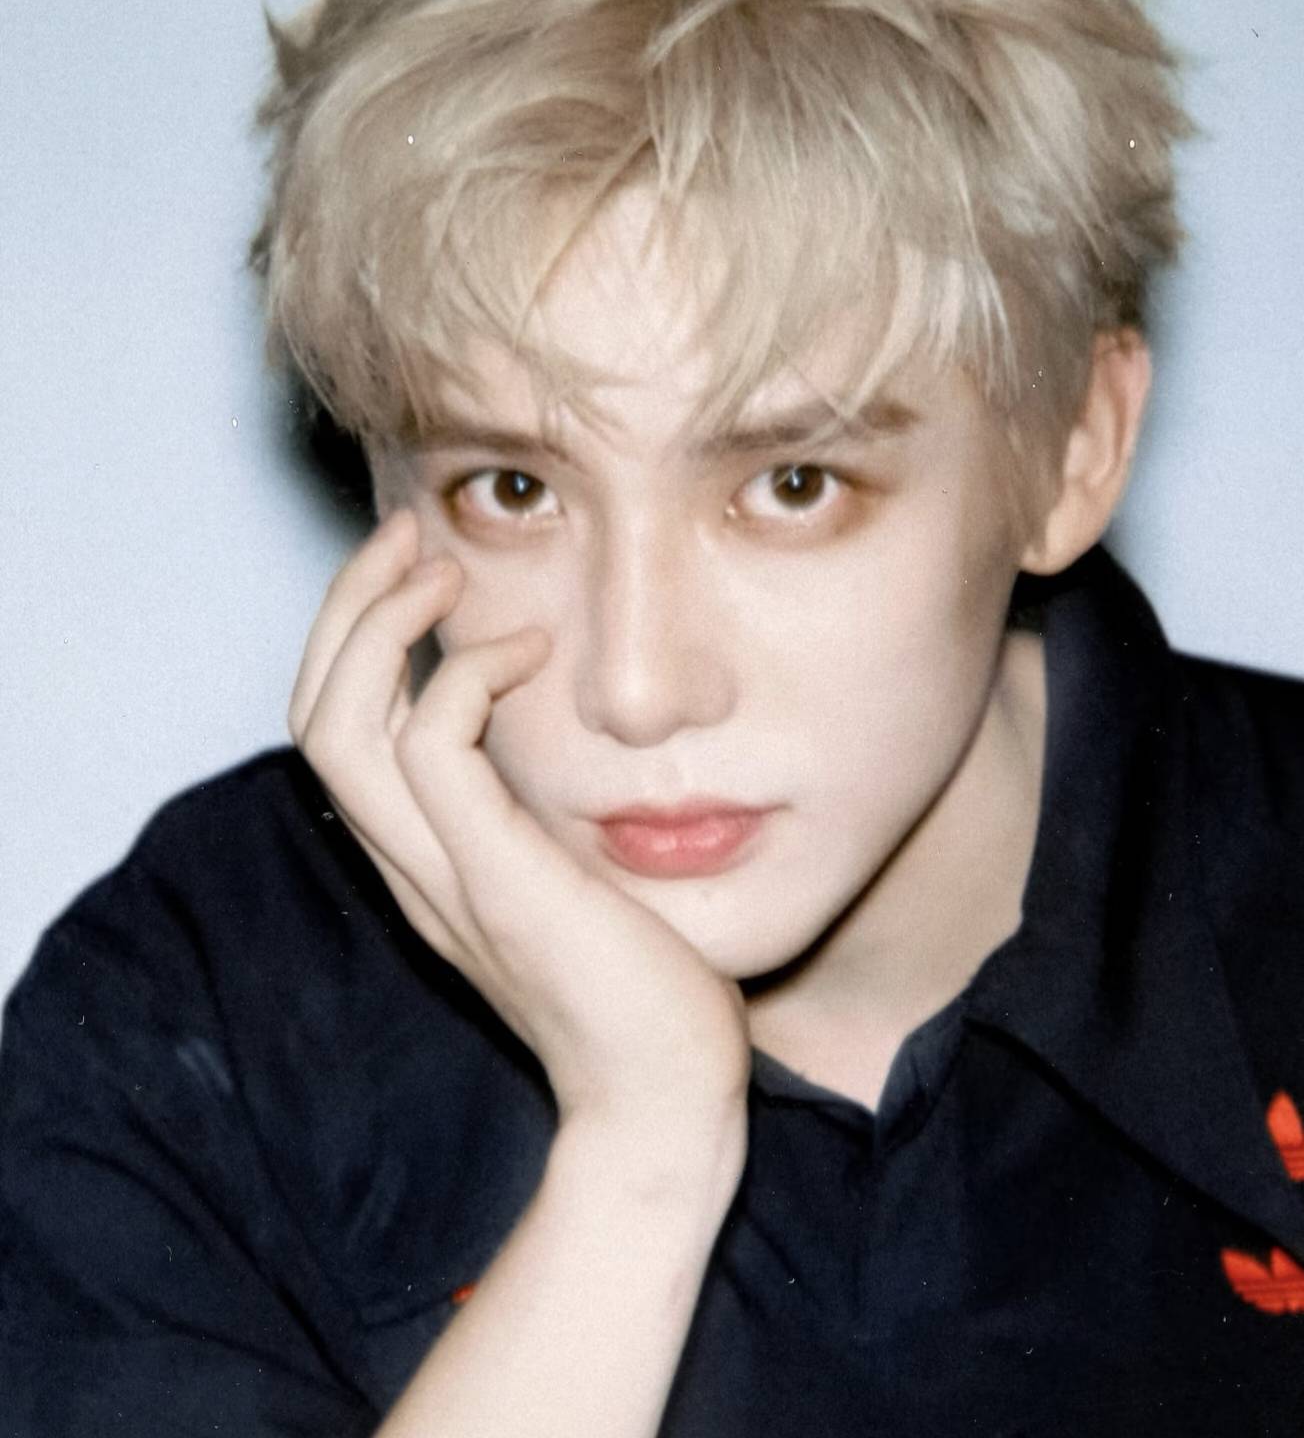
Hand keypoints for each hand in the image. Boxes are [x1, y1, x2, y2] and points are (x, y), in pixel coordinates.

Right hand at [289, 509, 750, 1156]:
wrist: (665, 1095)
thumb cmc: (644, 983)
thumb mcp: (573, 872)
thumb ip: (542, 809)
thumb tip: (567, 728)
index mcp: (421, 861)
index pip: (335, 732)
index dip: (354, 640)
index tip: (418, 571)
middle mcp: (408, 866)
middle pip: (311, 716)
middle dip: (346, 609)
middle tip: (406, 534)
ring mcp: (441, 876)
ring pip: (338, 727)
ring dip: (379, 625)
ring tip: (441, 567)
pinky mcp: (494, 880)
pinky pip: (430, 749)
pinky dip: (463, 676)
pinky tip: (528, 651)